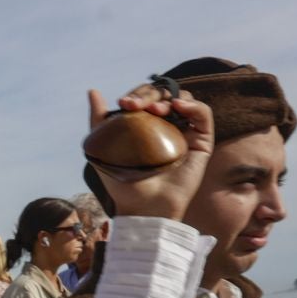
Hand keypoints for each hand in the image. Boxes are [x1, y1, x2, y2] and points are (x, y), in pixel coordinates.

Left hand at [85, 85, 215, 221]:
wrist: (142, 206)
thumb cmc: (123, 182)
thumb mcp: (105, 146)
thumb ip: (99, 119)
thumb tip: (92, 91)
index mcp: (148, 125)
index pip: (148, 97)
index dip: (138, 94)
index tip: (123, 103)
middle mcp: (168, 126)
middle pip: (165, 94)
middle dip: (149, 93)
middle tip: (135, 105)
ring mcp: (186, 133)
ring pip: (184, 99)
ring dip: (167, 98)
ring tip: (153, 111)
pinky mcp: (202, 142)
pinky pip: (204, 114)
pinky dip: (192, 105)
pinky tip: (177, 107)